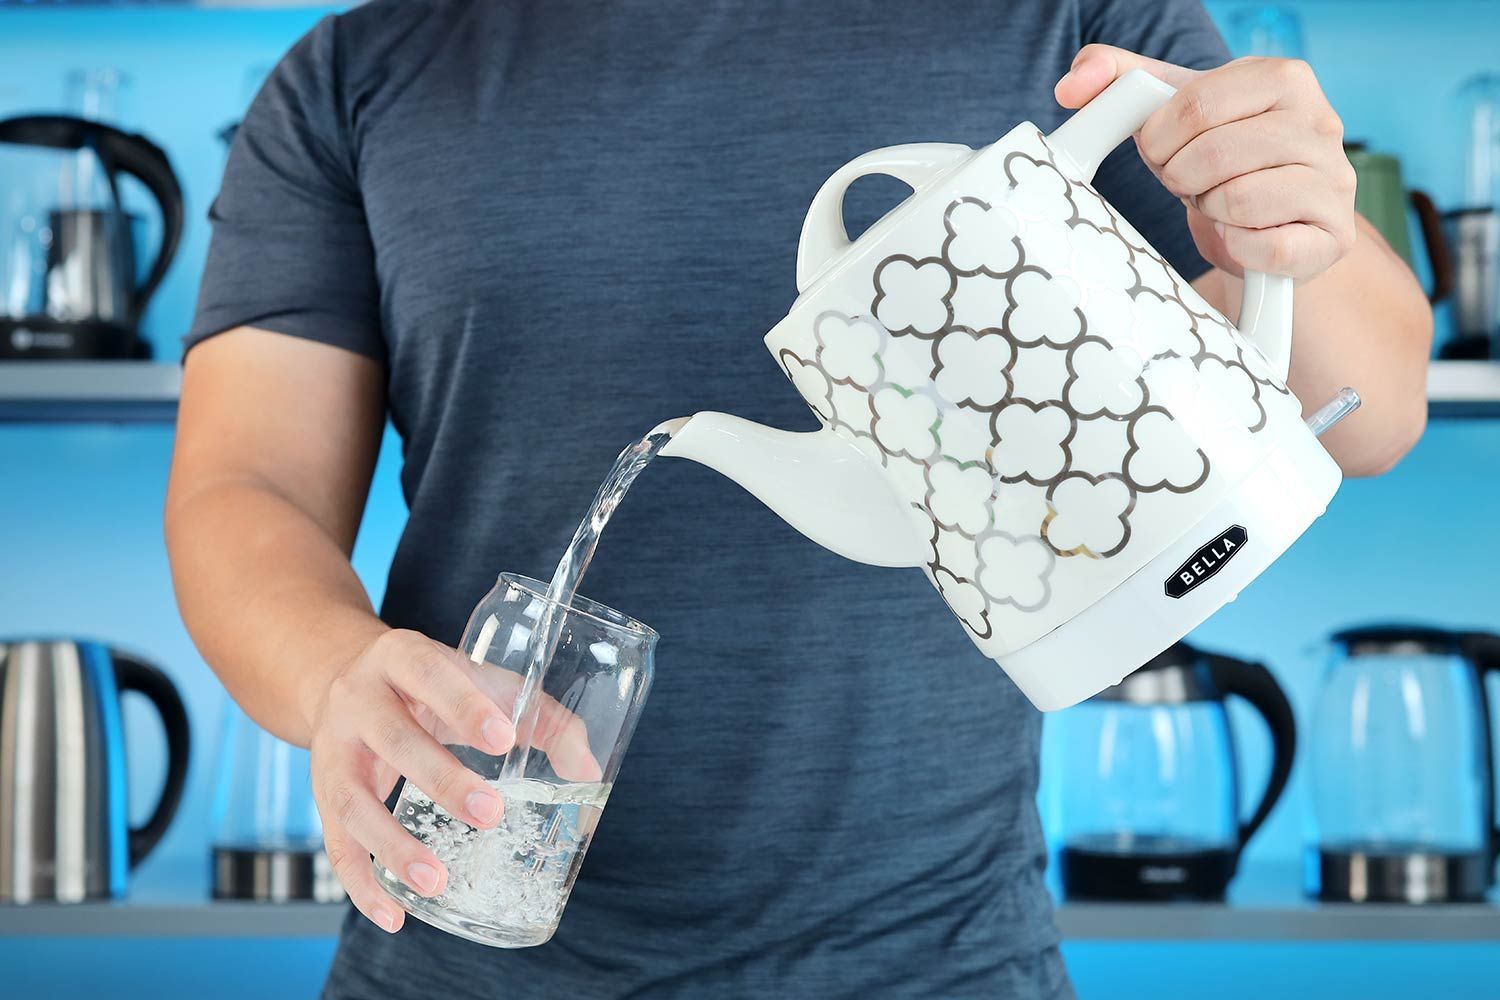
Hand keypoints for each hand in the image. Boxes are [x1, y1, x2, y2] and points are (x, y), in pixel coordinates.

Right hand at [310, 629, 514, 932]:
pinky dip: (362, 884)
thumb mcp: (481, 681)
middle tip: (490, 814)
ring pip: (353, 801)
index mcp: (402, 657)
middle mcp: (358, 700)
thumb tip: (587, 770)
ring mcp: (332, 750)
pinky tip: (394, 916)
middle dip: (441, 778)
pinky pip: (336, 845)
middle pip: (394, 739)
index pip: (431, 674)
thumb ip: (541, 716)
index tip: (504, 739)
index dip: (465, 707)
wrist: (345, 679)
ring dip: (393, 844)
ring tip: (437, 881)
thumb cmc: (434, 685)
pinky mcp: (322, 795)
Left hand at [1055, 46, 1356, 282]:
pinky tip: (1242, 235)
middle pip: (1214, 152)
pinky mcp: (1333, 237)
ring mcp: (1335, 180)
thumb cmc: (1216, 158)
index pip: (1197, 103)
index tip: (1160, 151)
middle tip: (1188, 183)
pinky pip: (1267, 248)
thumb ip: (1120, 81)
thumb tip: (1070, 85)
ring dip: (1210, 210)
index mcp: (1283, 77)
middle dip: (1181, 177)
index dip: (1160, 138)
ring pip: (1240, 200)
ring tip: (1218, 203)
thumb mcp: (1171, 112)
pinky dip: (1238, 247)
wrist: (1267, 222)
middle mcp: (1320, 122)